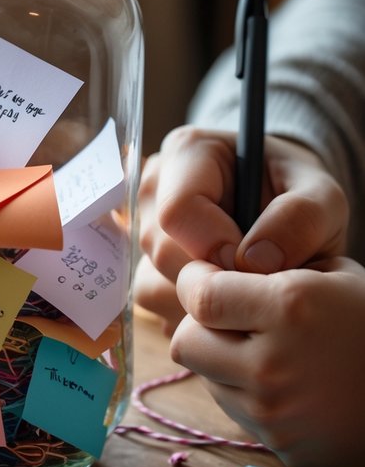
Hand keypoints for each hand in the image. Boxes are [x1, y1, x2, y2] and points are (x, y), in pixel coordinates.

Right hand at [134, 126, 348, 330]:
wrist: (290, 215)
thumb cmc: (301, 196)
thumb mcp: (324, 197)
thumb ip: (302, 217)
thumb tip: (255, 261)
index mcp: (188, 151)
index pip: (177, 211)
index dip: (215, 245)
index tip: (254, 261)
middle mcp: (154, 187)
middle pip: (162, 251)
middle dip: (213, 276)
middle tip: (257, 278)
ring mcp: (142, 228)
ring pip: (154, 283)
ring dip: (203, 301)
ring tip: (245, 288)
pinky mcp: (142, 265)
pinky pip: (155, 305)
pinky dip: (194, 315)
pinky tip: (228, 300)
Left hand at [171, 255, 364, 466]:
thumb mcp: (336, 273)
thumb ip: (272, 264)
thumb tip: (213, 260)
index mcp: (290, 308)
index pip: (201, 295)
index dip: (195, 281)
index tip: (206, 276)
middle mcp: (274, 364)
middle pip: (187, 341)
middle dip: (200, 323)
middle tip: (227, 314)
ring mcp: (275, 412)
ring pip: (206, 377)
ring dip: (220, 358)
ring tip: (263, 347)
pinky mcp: (281, 445)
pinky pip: (235, 410)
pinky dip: (245, 392)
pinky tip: (283, 381)